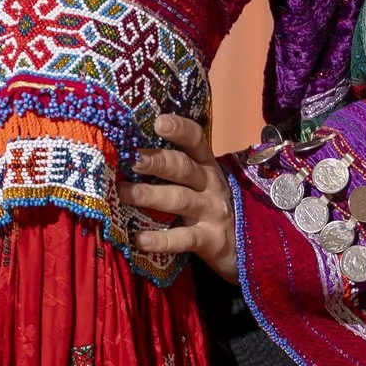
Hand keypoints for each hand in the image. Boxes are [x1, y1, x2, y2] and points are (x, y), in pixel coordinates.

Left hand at [129, 108, 236, 280]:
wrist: (241, 243)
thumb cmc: (206, 205)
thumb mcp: (197, 182)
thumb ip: (172, 167)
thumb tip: (127, 154)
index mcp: (205, 165)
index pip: (196, 140)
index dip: (179, 129)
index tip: (158, 122)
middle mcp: (210, 184)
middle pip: (183, 168)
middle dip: (157, 161)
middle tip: (132, 159)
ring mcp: (211, 211)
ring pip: (180, 199)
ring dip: (150, 195)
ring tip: (124, 193)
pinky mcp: (210, 239)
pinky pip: (183, 238)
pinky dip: (161, 240)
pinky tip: (139, 240)